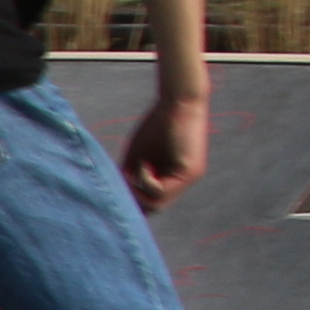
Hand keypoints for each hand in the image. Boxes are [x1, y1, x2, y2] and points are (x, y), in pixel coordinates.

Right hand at [123, 89, 207, 210]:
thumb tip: (119, 200)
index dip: (131, 199)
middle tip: (126, 179)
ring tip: (136, 169)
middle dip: (133, 199)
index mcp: (171, 179)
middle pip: (153, 208)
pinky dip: (146, 180)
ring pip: (157, 205)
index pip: (150, 203)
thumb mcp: (137, 158)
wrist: (178, 101)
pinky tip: (145, 164)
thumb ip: (131, 179)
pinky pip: (161, 192)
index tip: (121, 183)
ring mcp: (189, 179)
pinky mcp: (190, 172)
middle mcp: (182, 182)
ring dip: (139, 190)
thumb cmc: (156, 124)